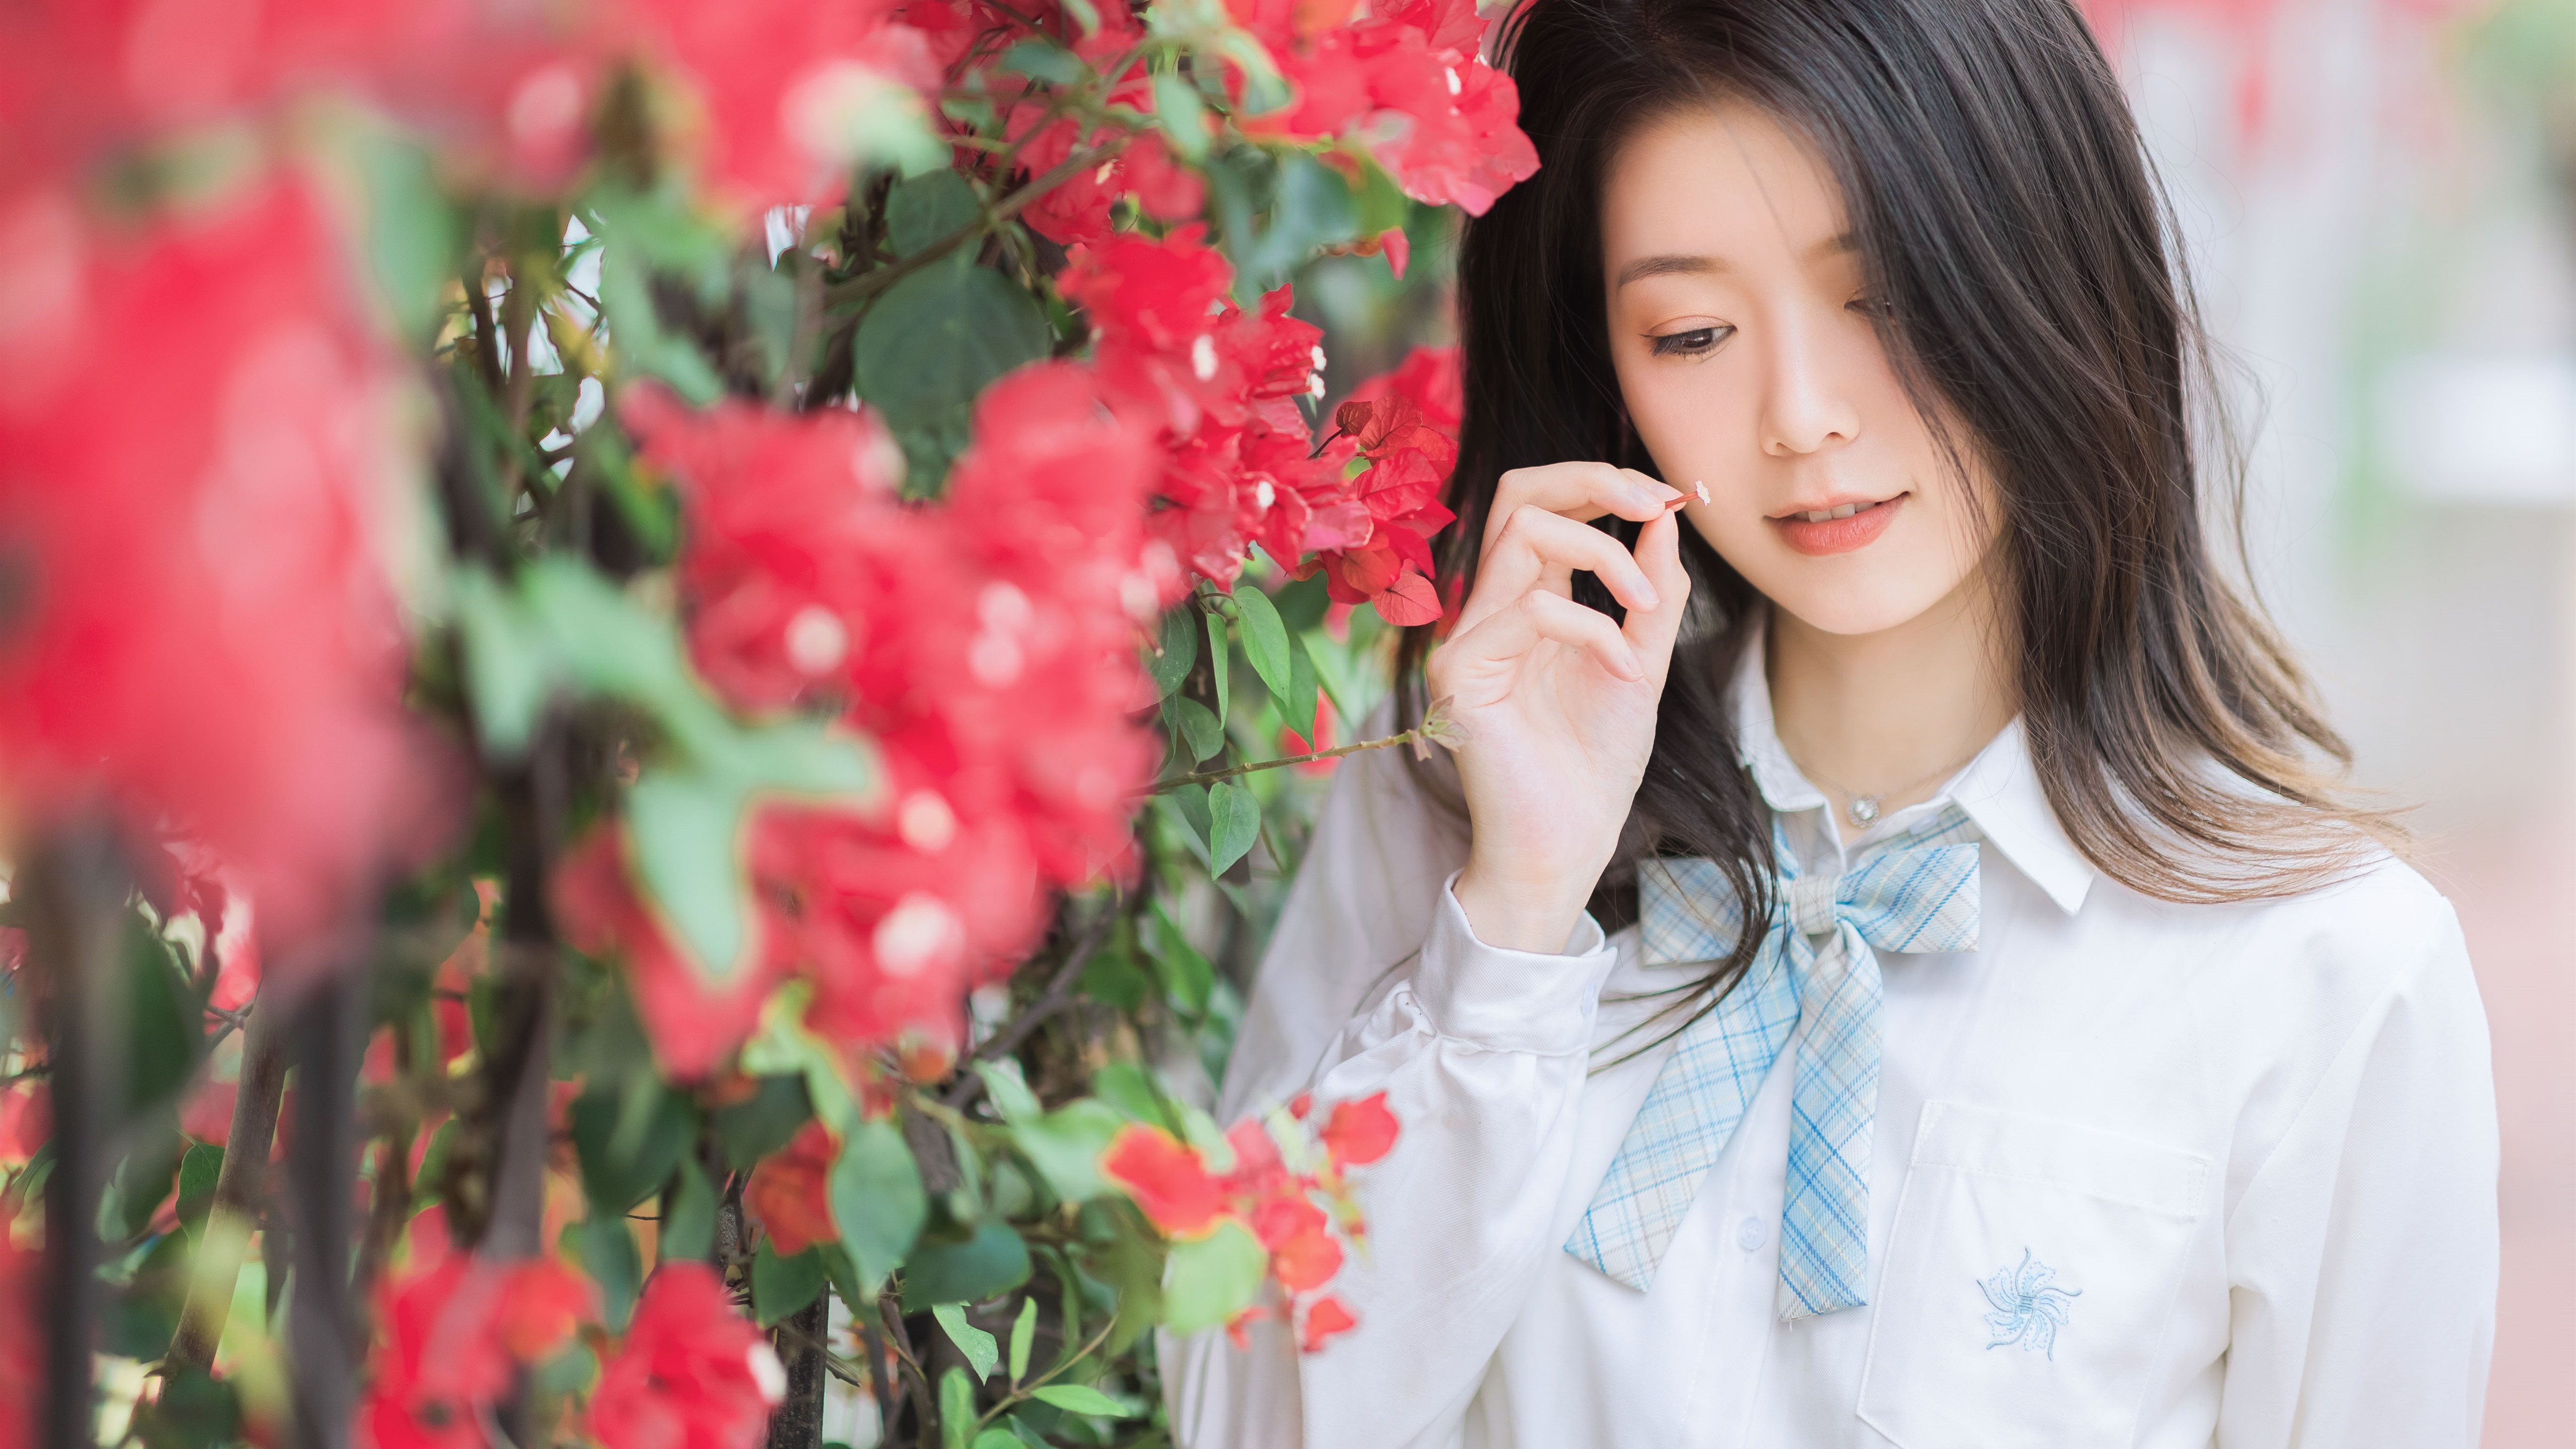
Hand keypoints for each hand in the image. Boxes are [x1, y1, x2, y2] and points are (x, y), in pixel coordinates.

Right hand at [1431, 463, 1691, 952]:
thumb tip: (1665, 515)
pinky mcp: (1459, 672)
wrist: (1567, 843)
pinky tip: (1622, 672)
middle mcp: (1490, 608)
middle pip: (1516, 491)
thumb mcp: (1642, 660)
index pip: (1543, 503)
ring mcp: (1467, 636)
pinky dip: (1592, 628)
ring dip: (1603, 554)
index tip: (1668, 498)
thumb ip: (1651, 591)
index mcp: (1528, 600)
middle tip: (1654, 504)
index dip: (1603, 482)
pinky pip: (1529, 610)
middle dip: (1593, 479)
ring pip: (1521, 532)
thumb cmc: (1595, 764)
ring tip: (1645, 606)